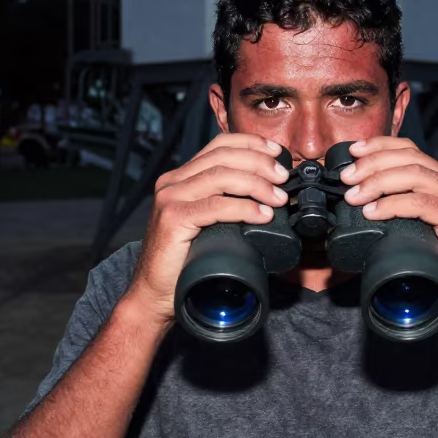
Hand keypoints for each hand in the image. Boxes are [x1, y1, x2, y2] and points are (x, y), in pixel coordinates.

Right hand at [124, 133, 291, 324]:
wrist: (154, 294)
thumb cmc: (185, 262)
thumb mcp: (206, 223)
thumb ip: (224, 204)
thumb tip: (268, 196)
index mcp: (181, 177)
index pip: (219, 145)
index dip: (250, 143)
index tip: (276, 151)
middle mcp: (172, 182)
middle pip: (223, 156)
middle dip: (259, 163)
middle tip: (282, 178)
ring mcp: (170, 198)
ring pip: (221, 176)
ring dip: (257, 184)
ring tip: (278, 198)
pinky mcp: (172, 218)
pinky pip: (215, 206)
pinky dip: (243, 208)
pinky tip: (261, 215)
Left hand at [338, 136, 437, 325]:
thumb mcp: (415, 230)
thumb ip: (399, 210)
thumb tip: (357, 200)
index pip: (411, 150)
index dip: (380, 146)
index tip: (353, 151)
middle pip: (410, 158)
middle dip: (373, 164)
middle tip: (347, 178)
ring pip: (414, 176)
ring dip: (377, 182)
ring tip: (354, 196)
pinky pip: (421, 203)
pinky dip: (392, 204)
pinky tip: (373, 212)